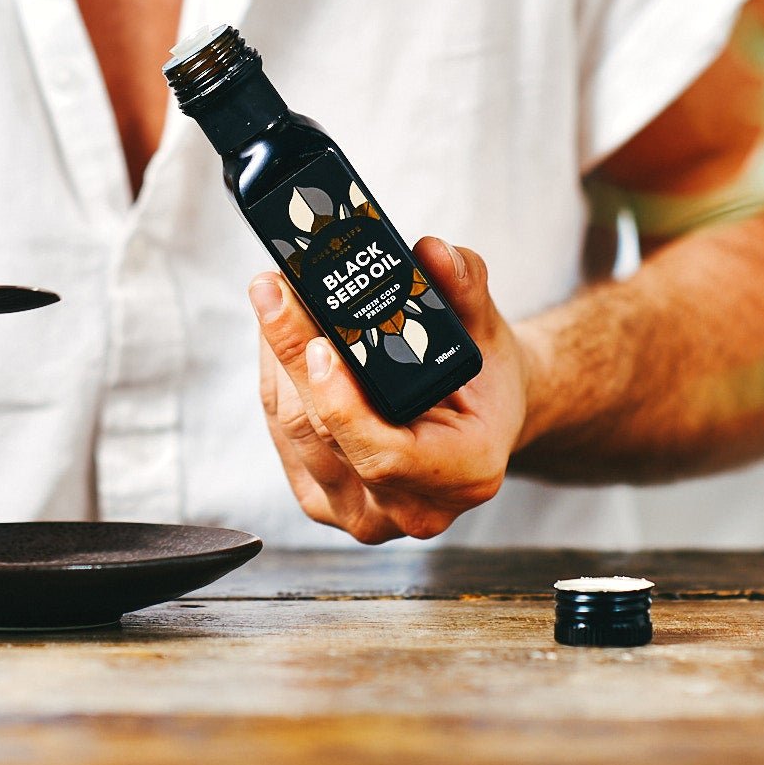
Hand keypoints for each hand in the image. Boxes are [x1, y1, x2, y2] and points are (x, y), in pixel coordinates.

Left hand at [251, 237, 530, 542]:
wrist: (475, 419)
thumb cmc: (483, 379)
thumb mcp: (488, 326)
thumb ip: (466, 286)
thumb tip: (433, 251)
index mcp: (466, 472)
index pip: (385, 456)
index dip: (343, 405)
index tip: (320, 346)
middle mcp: (411, 508)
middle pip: (325, 433)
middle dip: (293, 355)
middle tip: (275, 288)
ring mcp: (362, 512)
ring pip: (293, 429)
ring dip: (276, 358)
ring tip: (275, 296)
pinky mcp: (321, 498)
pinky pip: (282, 433)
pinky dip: (275, 377)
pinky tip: (275, 334)